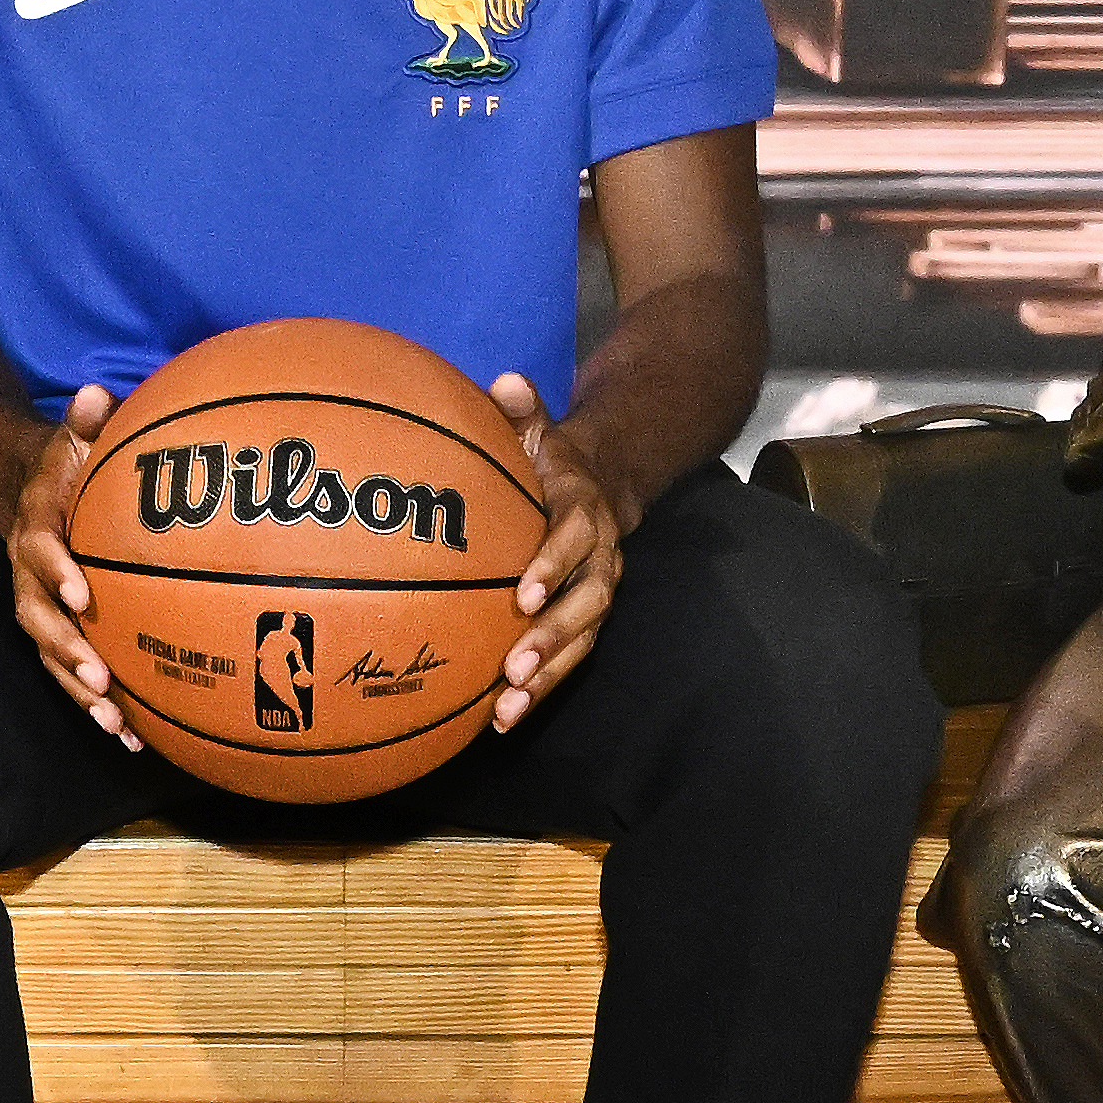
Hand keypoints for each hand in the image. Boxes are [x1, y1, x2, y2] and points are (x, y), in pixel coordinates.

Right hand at [6, 386, 135, 747]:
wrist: (21, 492)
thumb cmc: (63, 468)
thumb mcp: (70, 438)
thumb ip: (84, 420)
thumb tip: (96, 392)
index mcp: (35, 529)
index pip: (40, 551)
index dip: (56, 573)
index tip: (82, 595)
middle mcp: (28, 575)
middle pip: (37, 619)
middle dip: (66, 651)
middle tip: (100, 679)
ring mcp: (39, 607)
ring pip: (50, 655)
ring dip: (79, 691)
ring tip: (114, 723)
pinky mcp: (56, 631)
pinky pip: (70, 671)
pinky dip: (95, 703)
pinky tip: (130, 736)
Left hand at [490, 374, 630, 731]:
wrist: (603, 484)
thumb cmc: (550, 460)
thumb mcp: (539, 429)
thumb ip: (522, 409)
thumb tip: (505, 381)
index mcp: (583, 511)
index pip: (573, 538)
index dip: (553, 565)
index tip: (523, 594)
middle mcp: (600, 557)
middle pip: (587, 603)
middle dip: (553, 638)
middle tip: (514, 667)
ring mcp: (597, 593)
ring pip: (582, 640)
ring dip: (548, 676)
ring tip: (508, 708)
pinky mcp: (585, 621)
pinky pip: (568, 659)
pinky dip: (540, 690)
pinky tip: (500, 721)